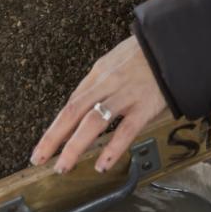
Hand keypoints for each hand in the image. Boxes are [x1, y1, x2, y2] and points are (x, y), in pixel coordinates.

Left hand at [30, 36, 167, 174]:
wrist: (171, 45)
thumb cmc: (144, 55)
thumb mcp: (115, 62)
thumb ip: (100, 84)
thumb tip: (84, 106)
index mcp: (99, 74)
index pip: (71, 104)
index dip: (54, 127)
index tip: (43, 146)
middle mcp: (107, 84)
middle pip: (74, 112)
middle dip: (53, 137)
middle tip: (39, 158)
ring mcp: (125, 95)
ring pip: (94, 121)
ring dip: (75, 146)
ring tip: (63, 166)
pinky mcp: (144, 106)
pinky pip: (126, 129)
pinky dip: (112, 148)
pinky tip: (102, 164)